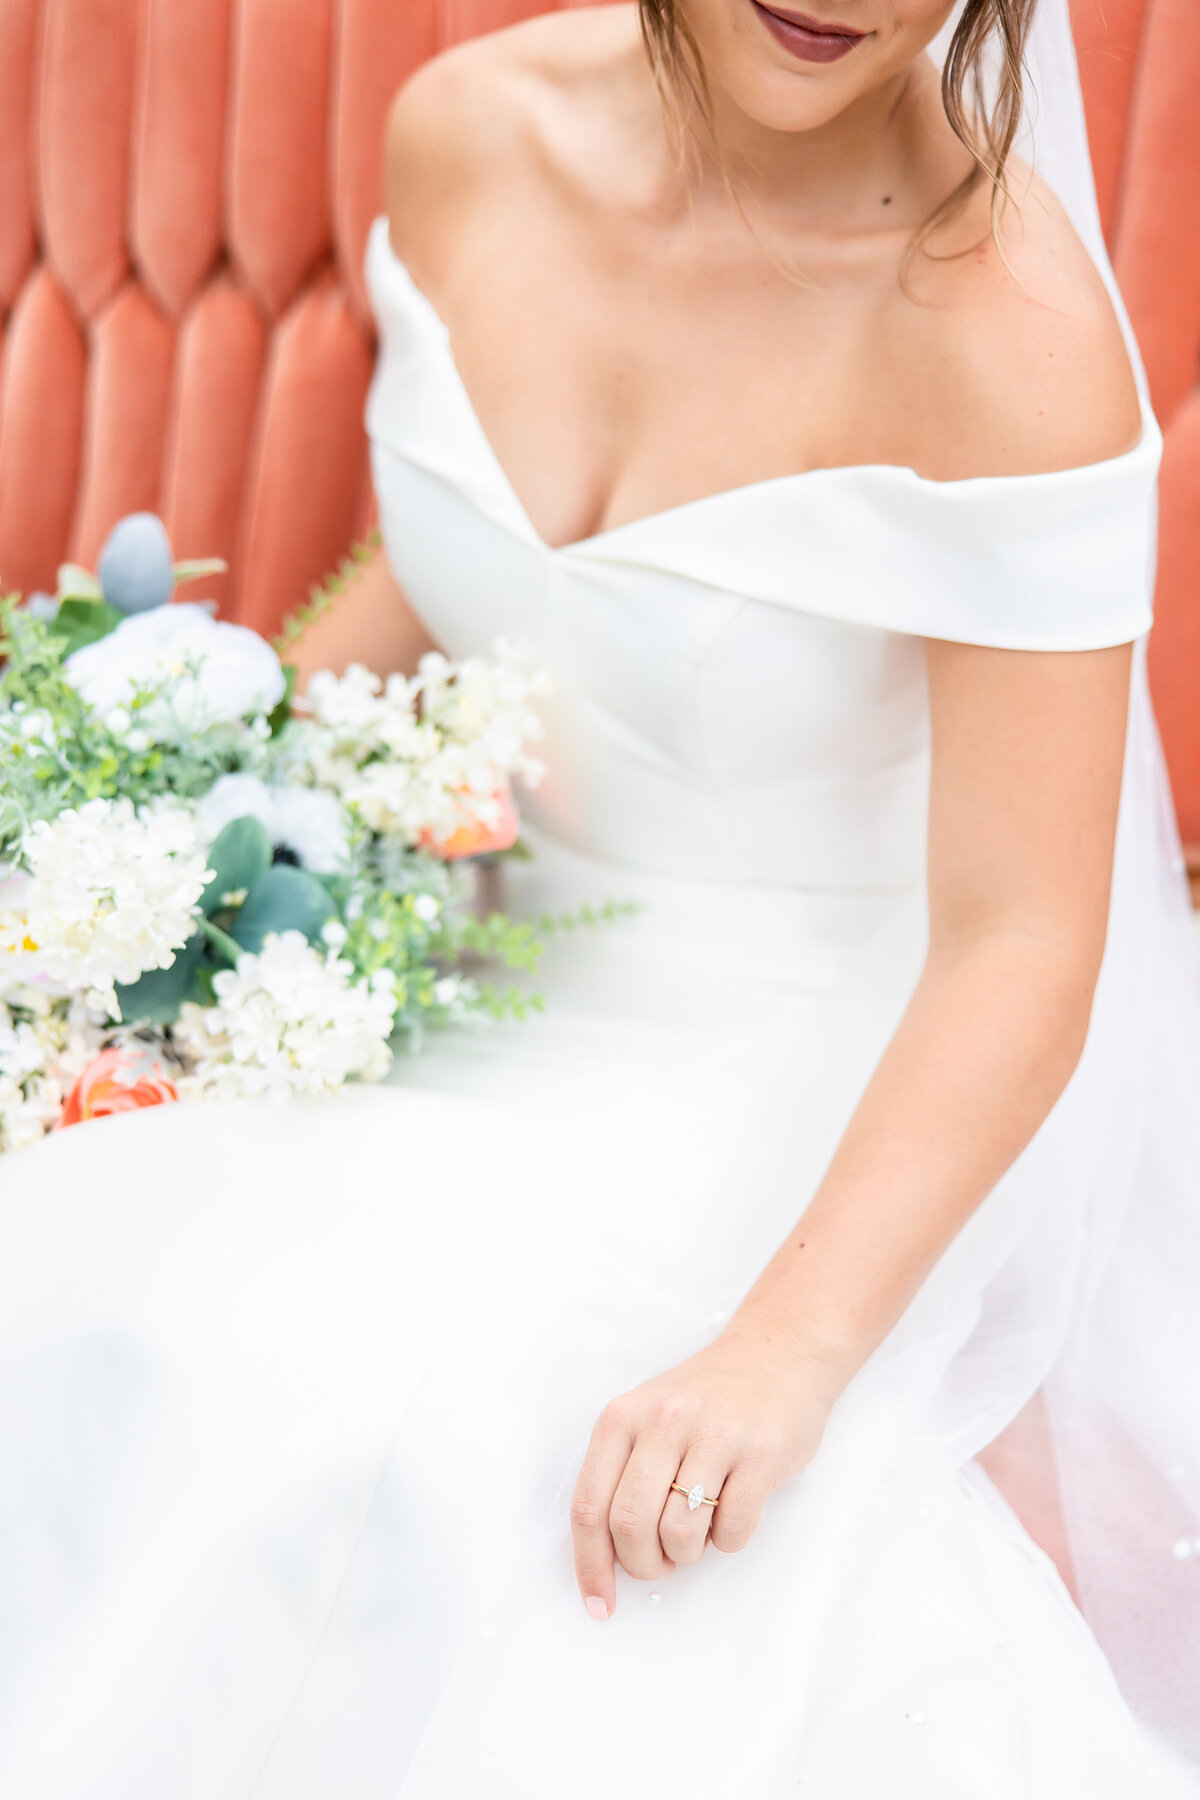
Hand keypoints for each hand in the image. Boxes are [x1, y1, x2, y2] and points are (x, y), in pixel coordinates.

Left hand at [569, 1328, 841, 1620]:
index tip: (599, 1605)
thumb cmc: (706, 1399)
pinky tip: (733, 1508)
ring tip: (699, 1527)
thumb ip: (621, 1474)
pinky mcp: (760, 1454)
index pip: (588, 1506)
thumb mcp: (648, 1418)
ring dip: (688, 1553)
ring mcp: (714, 1435)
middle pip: (628, 1526)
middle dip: (643, 1565)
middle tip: (662, 1560)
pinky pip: (731, 1531)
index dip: (589, 1566)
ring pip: (678, 1534)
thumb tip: (604, 1557)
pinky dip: (728, 1540)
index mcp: (623, 1417)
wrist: (778, 1353)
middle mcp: (662, 1422)